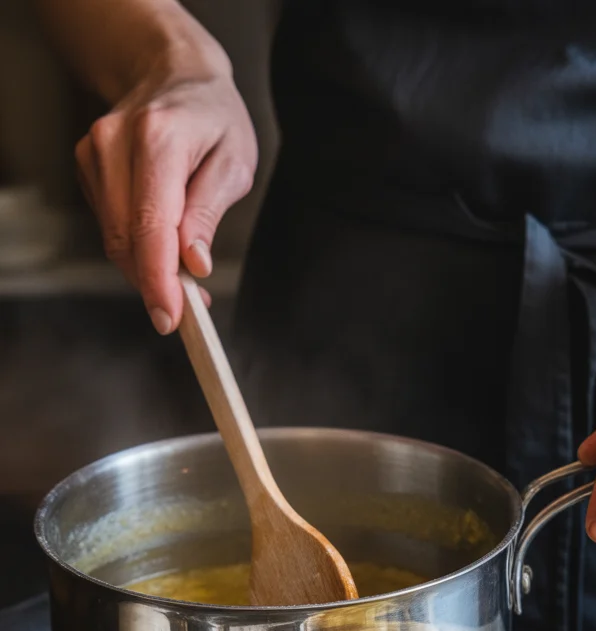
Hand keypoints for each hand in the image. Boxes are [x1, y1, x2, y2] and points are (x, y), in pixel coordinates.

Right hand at [75, 51, 256, 332]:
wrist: (173, 73)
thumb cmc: (213, 117)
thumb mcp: (234, 161)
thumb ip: (210, 212)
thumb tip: (195, 263)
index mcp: (157, 140)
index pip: (150, 225)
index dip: (158, 280)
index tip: (170, 317)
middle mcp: (114, 144)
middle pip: (126, 239)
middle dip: (155, 284)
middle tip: (190, 309)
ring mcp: (94, 154)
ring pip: (114, 238)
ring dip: (147, 271)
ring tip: (185, 281)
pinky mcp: (87, 167)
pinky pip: (111, 226)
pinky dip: (137, 250)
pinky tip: (164, 251)